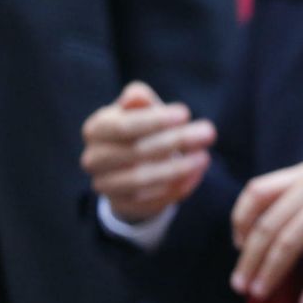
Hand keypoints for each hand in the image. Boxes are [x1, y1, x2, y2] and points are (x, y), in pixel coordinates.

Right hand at [82, 81, 216, 223]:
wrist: (130, 167)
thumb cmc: (139, 129)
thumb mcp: (139, 110)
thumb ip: (139, 100)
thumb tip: (138, 96)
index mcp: (95, 130)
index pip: (123, 126)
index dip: (155, 120)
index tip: (186, 113)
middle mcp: (94, 159)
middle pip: (136, 152)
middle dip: (175, 141)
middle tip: (208, 133)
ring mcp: (105, 185)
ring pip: (141, 180)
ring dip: (177, 169)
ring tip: (204, 157)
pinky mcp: (122, 206)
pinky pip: (150, 201)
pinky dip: (175, 189)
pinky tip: (195, 176)